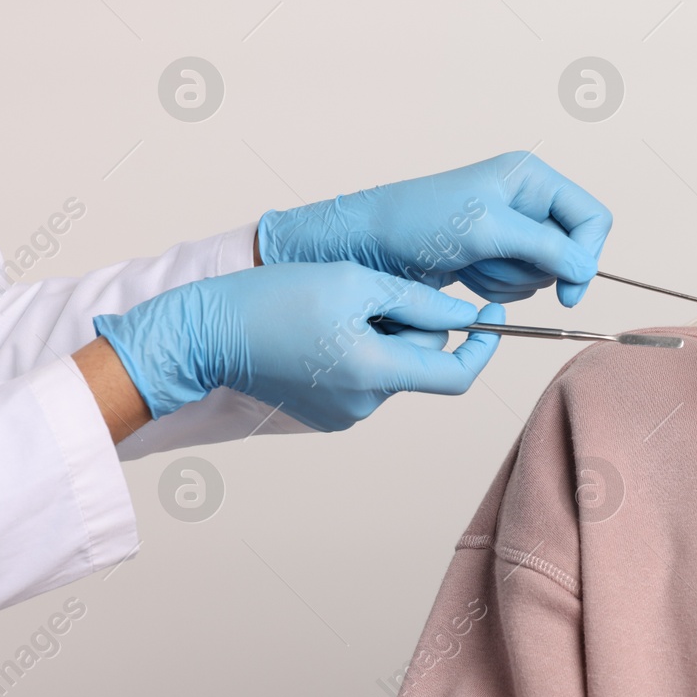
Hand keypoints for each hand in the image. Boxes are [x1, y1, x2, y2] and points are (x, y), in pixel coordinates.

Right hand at [92, 262, 503, 431]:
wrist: (204, 335)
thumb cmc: (272, 299)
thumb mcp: (354, 283)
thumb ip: (418, 300)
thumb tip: (466, 314)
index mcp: (374, 372)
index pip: (456, 374)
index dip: (483, 345)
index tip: (492, 314)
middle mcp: (365, 403)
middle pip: (423, 363)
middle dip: (416, 326)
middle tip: (375, 292)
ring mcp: (345, 413)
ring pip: (396, 368)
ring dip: (387, 336)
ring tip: (340, 309)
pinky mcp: (326, 413)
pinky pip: (367, 378)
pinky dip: (363, 351)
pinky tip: (326, 330)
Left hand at [256, 151, 612, 306]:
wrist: (367, 244)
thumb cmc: (418, 222)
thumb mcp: (487, 230)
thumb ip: (545, 247)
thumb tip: (586, 270)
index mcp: (532, 177)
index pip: (592, 218)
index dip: (587, 254)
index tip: (569, 289)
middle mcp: (526, 200)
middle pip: (570, 250)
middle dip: (534, 267)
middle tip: (493, 261)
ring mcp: (510, 232)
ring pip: (544, 274)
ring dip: (510, 280)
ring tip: (472, 263)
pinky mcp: (493, 257)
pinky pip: (518, 286)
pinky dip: (495, 287)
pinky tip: (465, 272)